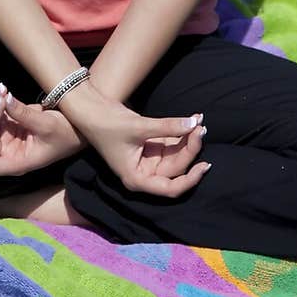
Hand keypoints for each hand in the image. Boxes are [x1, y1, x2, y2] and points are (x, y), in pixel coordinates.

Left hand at [0, 84, 86, 177]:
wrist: (79, 126)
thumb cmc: (67, 133)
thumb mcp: (47, 124)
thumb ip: (23, 113)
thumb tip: (4, 98)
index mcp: (16, 162)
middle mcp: (7, 152)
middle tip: (1, 95)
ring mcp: (7, 137)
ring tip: (1, 89)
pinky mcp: (9, 123)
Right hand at [60, 77, 210, 197]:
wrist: (91, 108)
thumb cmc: (108, 124)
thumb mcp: (139, 126)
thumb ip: (168, 126)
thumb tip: (195, 123)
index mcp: (137, 179)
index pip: (170, 188)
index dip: (190, 180)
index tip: (204, 165)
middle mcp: (144, 173)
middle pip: (176, 167)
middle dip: (190, 148)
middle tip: (201, 127)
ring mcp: (148, 159)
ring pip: (176, 153)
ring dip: (188, 138)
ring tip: (199, 120)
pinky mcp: (150, 145)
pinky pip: (171, 142)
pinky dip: (181, 131)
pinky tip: (193, 119)